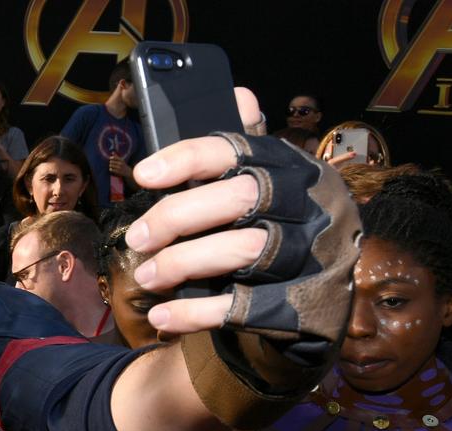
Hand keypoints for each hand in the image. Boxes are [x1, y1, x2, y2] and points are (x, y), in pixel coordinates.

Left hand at [108, 154, 132, 179]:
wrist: (128, 172)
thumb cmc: (123, 165)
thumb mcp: (121, 160)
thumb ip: (116, 156)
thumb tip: (112, 152)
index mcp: (121, 160)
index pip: (114, 157)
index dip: (111, 158)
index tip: (110, 159)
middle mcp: (120, 163)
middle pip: (111, 161)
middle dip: (110, 162)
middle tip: (111, 163)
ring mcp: (119, 168)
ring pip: (111, 165)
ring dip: (110, 166)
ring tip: (111, 166)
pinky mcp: (118, 172)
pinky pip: (112, 170)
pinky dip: (110, 169)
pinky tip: (111, 169)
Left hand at [123, 87, 356, 340]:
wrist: (316, 306)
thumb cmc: (273, 231)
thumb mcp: (266, 187)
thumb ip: (243, 151)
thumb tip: (238, 94)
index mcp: (294, 168)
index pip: (239, 148)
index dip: (188, 158)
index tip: (143, 175)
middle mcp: (310, 206)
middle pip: (238, 198)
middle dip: (176, 216)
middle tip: (136, 239)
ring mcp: (312, 256)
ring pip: (242, 250)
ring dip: (181, 263)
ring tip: (146, 277)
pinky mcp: (303, 305)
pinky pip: (243, 307)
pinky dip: (194, 312)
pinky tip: (161, 316)